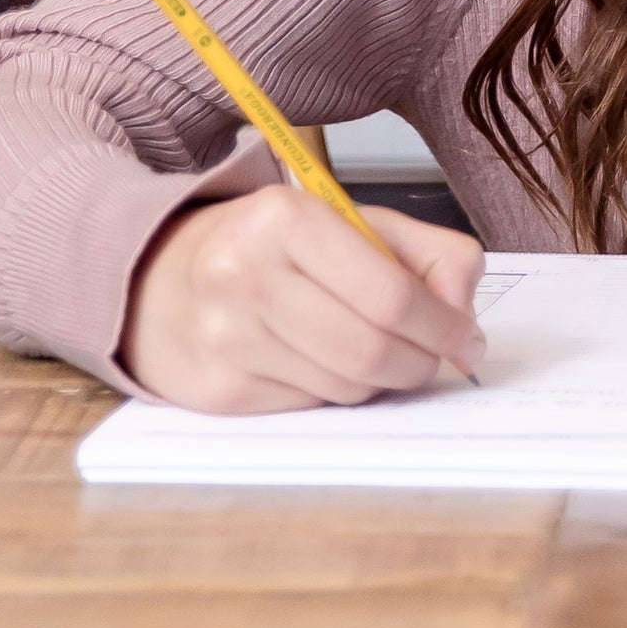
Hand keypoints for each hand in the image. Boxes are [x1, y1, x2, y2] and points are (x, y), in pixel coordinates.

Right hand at [121, 188, 486, 412]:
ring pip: (343, 386)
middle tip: (437, 359)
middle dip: (420, 362)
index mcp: (288, 220)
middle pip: (370, 349)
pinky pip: (307, 407)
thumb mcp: (353, 223)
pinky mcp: (215, 391)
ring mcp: (225, 339)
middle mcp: (246, 277)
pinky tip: (323, 364)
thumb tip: (463, 320)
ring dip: (380, 380)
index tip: (468, 341)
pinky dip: (334, 392)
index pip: (390, 293)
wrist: (158, 276)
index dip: (443, 326)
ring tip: (379, 355)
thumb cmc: (274, 247)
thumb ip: (431, 255)